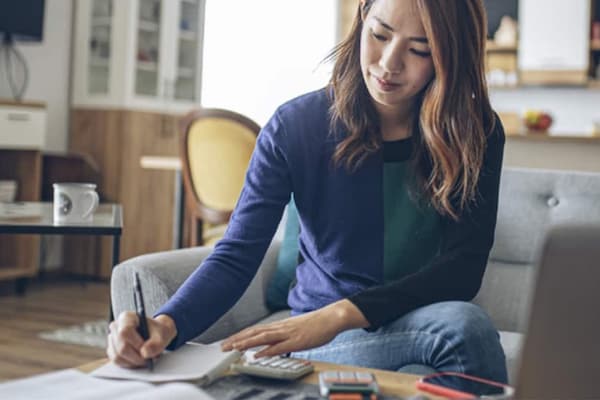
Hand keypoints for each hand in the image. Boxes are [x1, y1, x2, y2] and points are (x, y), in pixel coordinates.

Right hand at [107, 312, 176, 367]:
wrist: (156, 334)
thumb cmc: (157, 331)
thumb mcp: (162, 335)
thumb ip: (156, 344)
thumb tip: (144, 353)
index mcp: (127, 317)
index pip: (125, 332)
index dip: (136, 344)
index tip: (146, 350)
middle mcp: (116, 327)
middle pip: (121, 347)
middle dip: (136, 357)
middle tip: (148, 359)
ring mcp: (112, 339)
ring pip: (117, 356)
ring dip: (133, 362)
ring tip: (145, 360)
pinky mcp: (112, 350)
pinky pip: (117, 362)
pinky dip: (129, 364)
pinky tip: (138, 361)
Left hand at [221, 300, 368, 357]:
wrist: (331, 317)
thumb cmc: (316, 325)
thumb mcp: (295, 330)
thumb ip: (283, 337)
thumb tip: (271, 345)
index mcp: (280, 325)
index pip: (255, 330)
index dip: (241, 336)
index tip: (228, 341)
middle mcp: (281, 328)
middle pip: (255, 333)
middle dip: (238, 339)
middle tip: (223, 346)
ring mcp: (288, 333)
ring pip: (263, 338)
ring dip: (247, 343)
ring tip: (234, 348)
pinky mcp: (297, 340)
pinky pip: (279, 346)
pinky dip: (267, 350)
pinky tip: (257, 354)